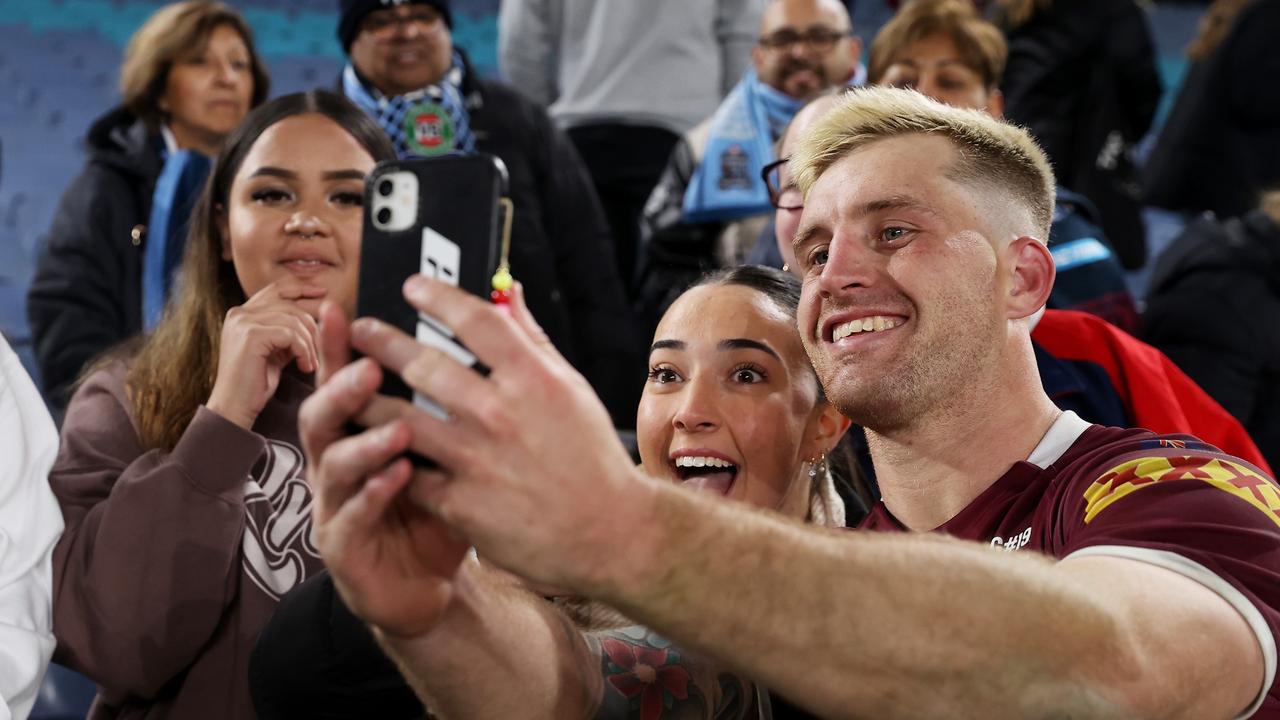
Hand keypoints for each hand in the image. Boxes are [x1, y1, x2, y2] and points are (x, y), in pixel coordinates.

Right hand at [207, 282, 321, 428]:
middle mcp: (239, 313)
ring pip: (294, 320)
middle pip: (290, 305)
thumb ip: (287, 331)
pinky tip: (304, 367)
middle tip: (318, 352)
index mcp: (242, 314)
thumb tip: (315, 316)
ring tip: (310, 364)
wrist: (234, 408)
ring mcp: (243, 322)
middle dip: (312, 327)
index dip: (302, 289)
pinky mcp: (251, 335)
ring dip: (309, 344)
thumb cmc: (256, 384)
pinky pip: (291, 334)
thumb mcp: (275, 350)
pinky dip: (304, 351)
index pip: (277, 289)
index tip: (323, 294)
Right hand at [301, 302, 468, 637]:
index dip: (337, 346)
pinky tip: (400, 477)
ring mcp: (335, 505)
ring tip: (399, 429)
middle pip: (322, 415)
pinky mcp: (344, 549)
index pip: (343, 380)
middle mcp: (337, 462)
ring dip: (364, 444)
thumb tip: (495, 314)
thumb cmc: (444, 505)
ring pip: (333, 465)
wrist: (434, 584)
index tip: (339, 310)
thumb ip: (464, 388)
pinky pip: (352, 518)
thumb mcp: (457, 445)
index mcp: (360, 431)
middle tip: (372, 369)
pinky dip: (375, 494)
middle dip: (342, 389)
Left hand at [346, 278, 653, 594]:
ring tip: (347, 384)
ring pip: (399, 418)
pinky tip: (370, 442)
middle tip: (360, 329)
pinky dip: (387, 456)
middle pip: (424, 364)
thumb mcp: (571, 389)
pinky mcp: (460, 504)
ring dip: (365, 397)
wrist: (606, 533)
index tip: (412, 286)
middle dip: (382, 341)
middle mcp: (501, 414)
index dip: (437, 296)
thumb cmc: (589, 457)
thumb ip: (532, 339)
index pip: (476, 320)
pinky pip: (407, 472)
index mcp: (534, 380)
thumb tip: (509, 291)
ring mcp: (476, 461)